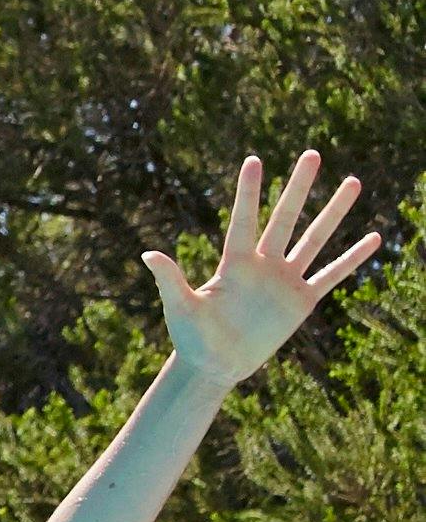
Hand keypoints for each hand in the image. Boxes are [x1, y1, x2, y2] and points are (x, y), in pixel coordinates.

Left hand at [151, 150, 381, 386]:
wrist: (214, 367)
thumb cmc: (191, 339)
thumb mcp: (180, 308)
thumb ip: (170, 280)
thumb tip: (147, 254)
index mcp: (234, 264)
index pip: (244, 220)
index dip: (249, 192)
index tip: (254, 160)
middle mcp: (263, 265)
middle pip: (285, 218)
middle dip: (299, 187)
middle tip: (312, 154)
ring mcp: (285, 281)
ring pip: (315, 239)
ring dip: (334, 212)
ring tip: (353, 182)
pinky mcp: (301, 301)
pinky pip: (332, 275)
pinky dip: (352, 258)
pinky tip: (373, 238)